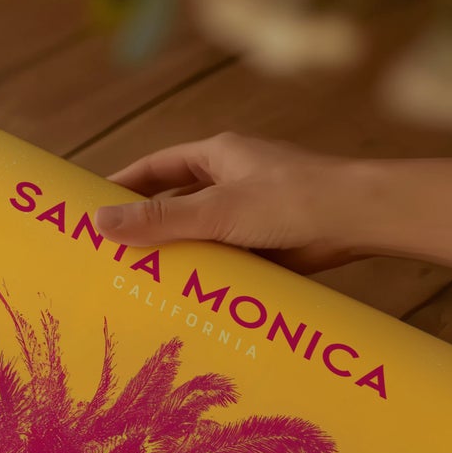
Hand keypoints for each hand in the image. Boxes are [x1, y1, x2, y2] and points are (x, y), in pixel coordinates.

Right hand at [94, 132, 362, 271]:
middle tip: (108, 253)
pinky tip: (183, 296)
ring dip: (175, 254)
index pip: (157, 167)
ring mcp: (249, 212)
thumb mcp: (215, 210)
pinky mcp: (265, 243)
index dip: (123, 185)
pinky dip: (203, 273)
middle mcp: (232, 180)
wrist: (359, 220)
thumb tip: (99, 223)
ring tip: (137, 282)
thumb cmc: (291, 200)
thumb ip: (158, 219)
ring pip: (198, 233)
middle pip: (175, 202)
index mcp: (219, 156)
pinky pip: (223, 258)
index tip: (91, 208)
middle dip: (145, 226)